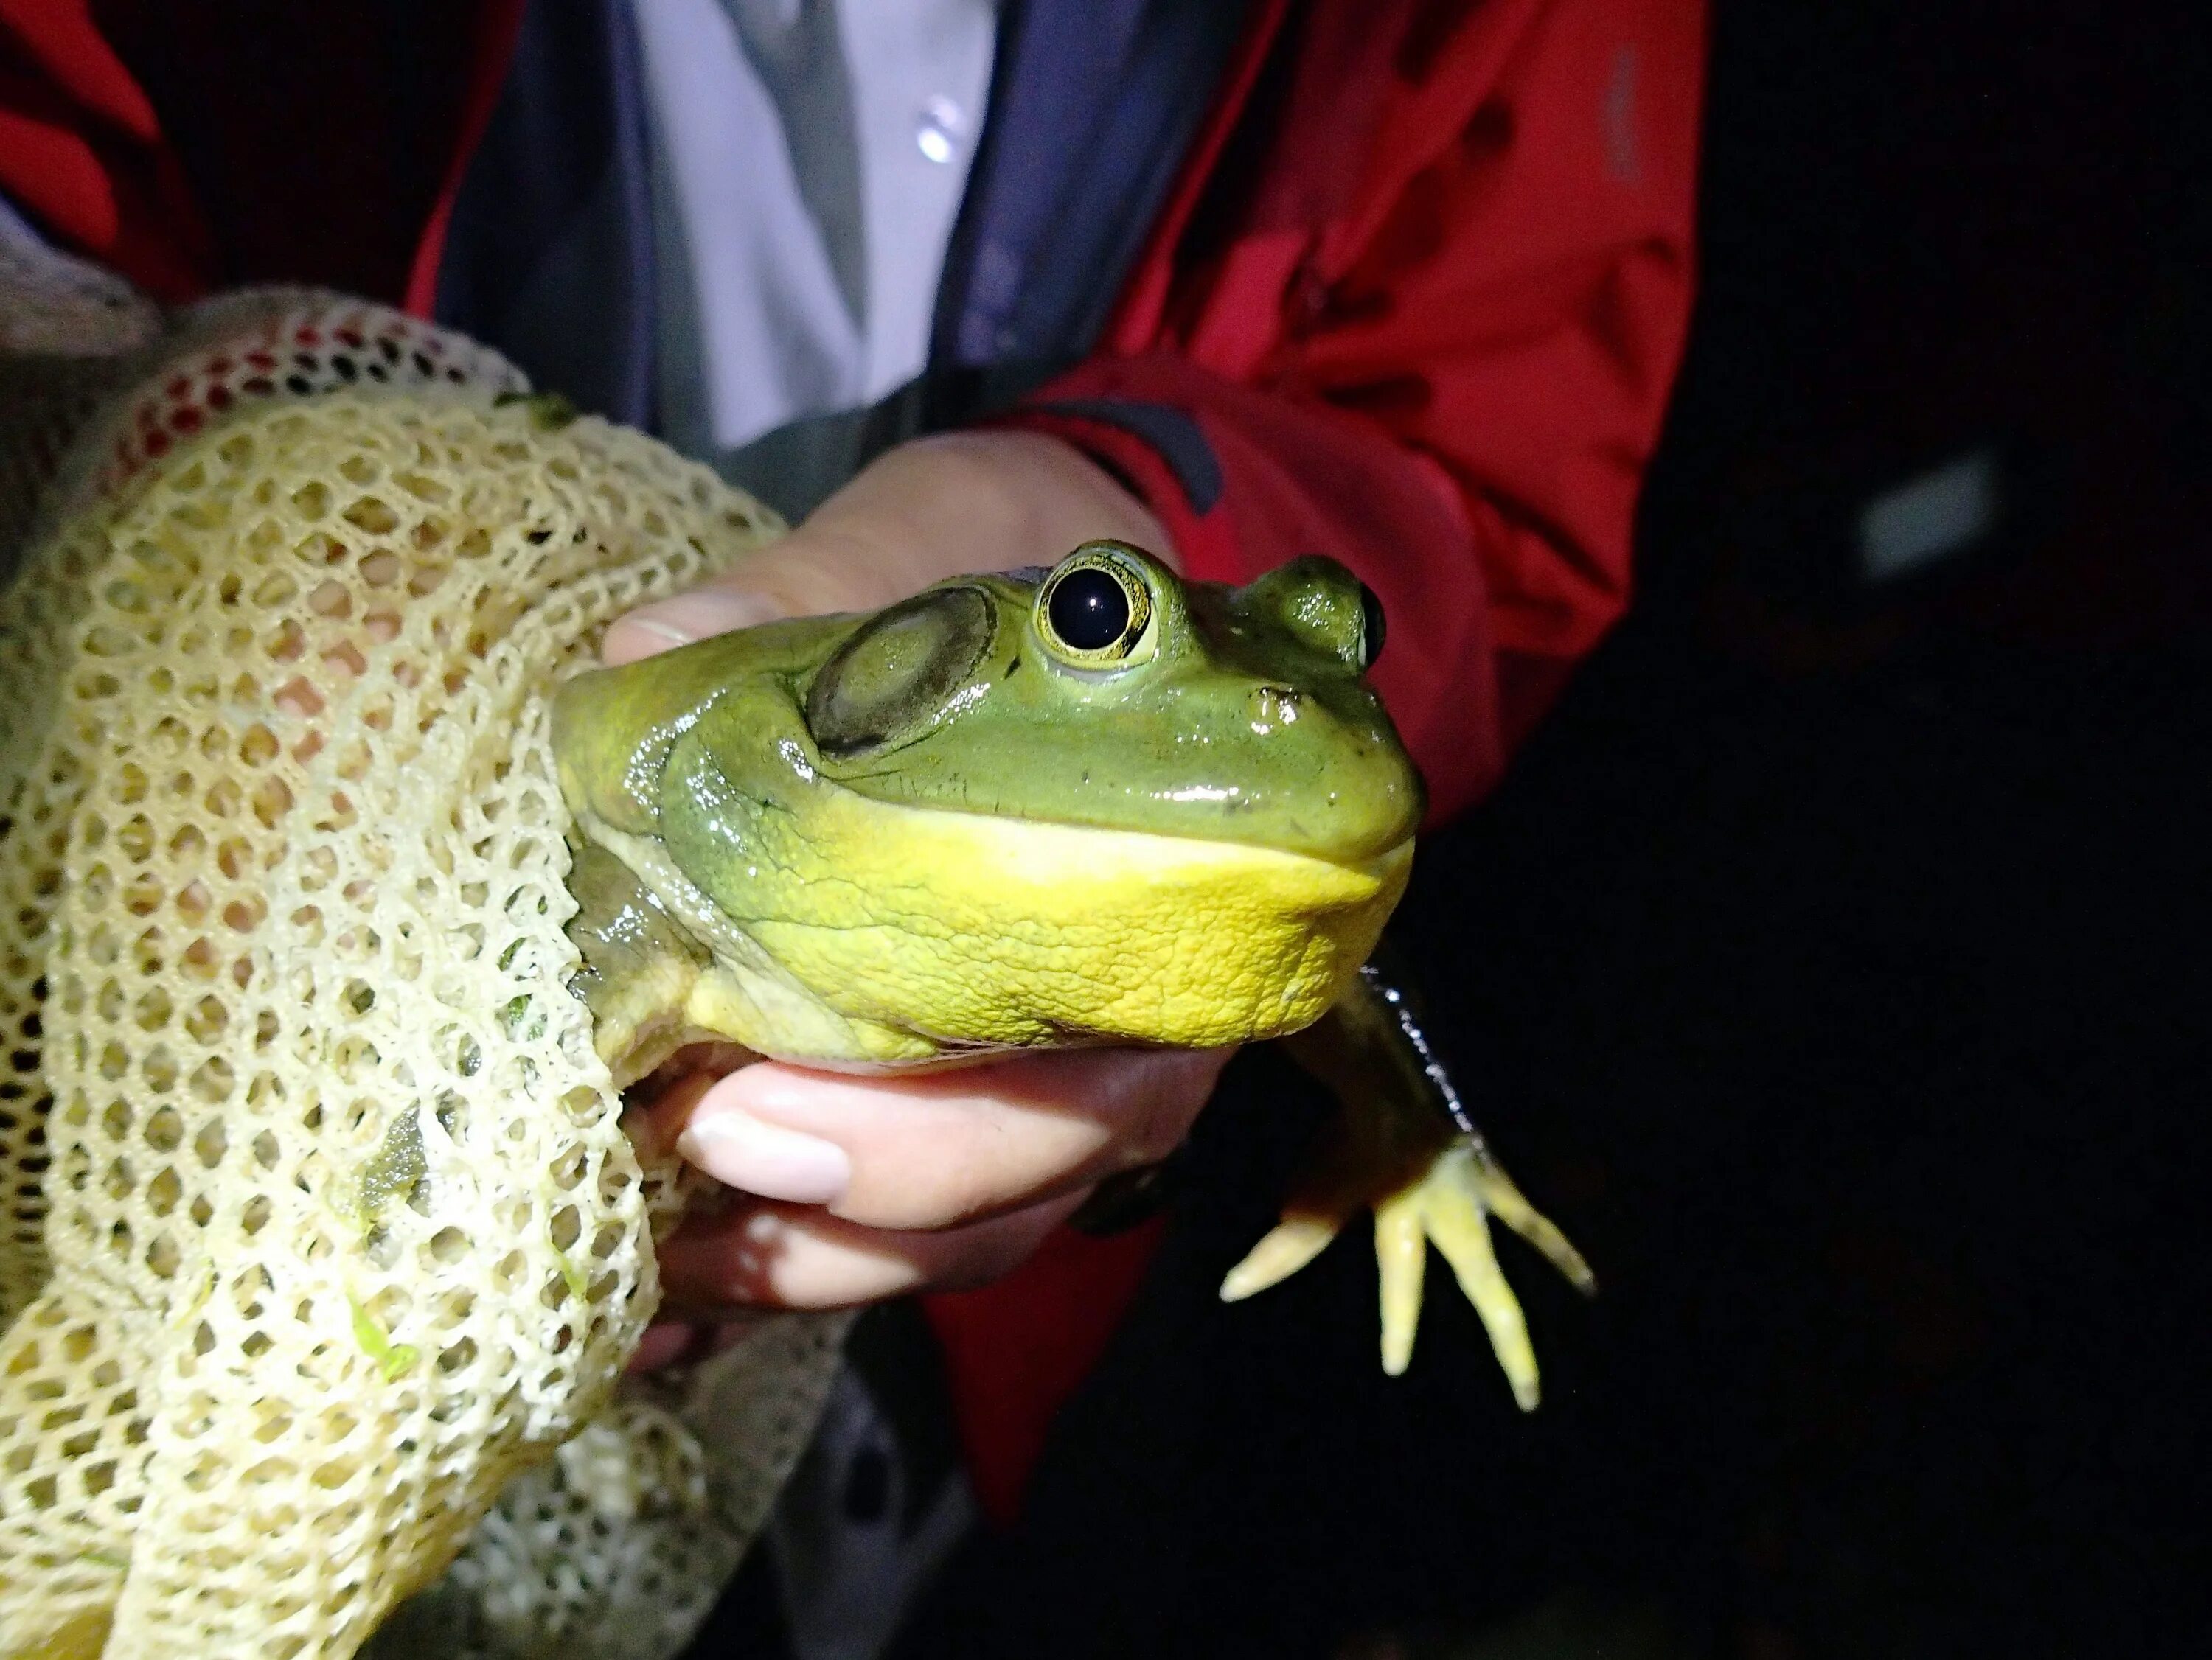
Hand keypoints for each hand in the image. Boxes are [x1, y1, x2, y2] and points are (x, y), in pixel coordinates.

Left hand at [604, 432, 1226, 1353]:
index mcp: (1170, 907)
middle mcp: (1130, 1022)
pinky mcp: (962, 1086)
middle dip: (861, 1204)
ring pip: (970, 1230)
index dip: (956, 1140)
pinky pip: (905, 1216)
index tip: (771, 1107)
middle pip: (1033, 1182)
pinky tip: (669, 1285)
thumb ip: (824, 594)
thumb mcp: (942, 542)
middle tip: (697, 1150)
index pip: (1110, 1084)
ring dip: (815, 1257)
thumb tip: (648, 651)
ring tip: (658, 1252)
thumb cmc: (1026, 566)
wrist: (1059, 597)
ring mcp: (1050, 1067)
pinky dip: (795, 1255)